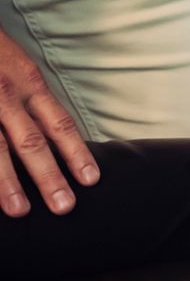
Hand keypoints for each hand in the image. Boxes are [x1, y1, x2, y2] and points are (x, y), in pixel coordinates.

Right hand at [0, 30, 98, 216]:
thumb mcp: (21, 69)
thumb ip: (35, 102)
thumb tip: (56, 139)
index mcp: (30, 85)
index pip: (60, 123)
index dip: (76, 152)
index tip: (91, 179)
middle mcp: (7, 95)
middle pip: (30, 141)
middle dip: (48, 175)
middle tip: (64, 206)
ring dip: (7, 182)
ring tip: (19, 210)